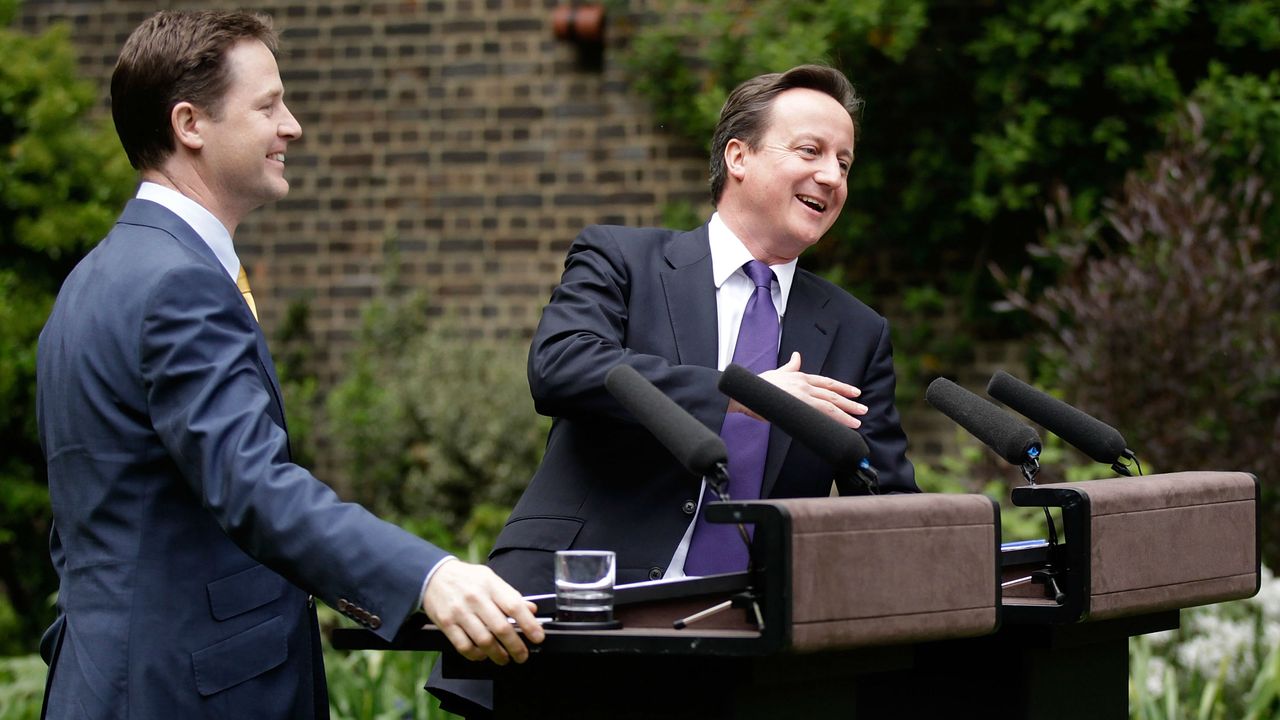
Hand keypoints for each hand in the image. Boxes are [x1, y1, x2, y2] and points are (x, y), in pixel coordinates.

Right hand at [421, 559, 544, 663]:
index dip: (529, 624)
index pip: (514, 606)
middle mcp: (475, 598)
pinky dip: (476, 655)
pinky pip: (464, 646)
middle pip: (501, 628)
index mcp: (490, 585)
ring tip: (505, 658)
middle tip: (522, 655)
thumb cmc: (466, 579)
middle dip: (516, 647)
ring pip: (484, 641)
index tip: (538, 637)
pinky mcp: (446, 624)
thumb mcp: (490, 579)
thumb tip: (531, 610)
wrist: (433, 576)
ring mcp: (460, 612)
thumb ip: (510, 595)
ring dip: (498, 654)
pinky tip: (483, 655)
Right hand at [729, 352, 866, 428]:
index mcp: (800, 377)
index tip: (855, 392)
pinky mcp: (798, 406)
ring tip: (857, 420)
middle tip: (863, 408)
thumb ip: (791, 366)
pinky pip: (820, 414)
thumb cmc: (758, 385)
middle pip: (832, 394)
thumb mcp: (777, 372)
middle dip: (850, 401)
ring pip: (829, 404)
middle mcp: (804, 384)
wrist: (745, 393)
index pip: (827, 382)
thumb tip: (798, 355)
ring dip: (846, 412)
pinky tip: (842, 426)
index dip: (843, 387)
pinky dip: (833, 420)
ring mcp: (802, 395)